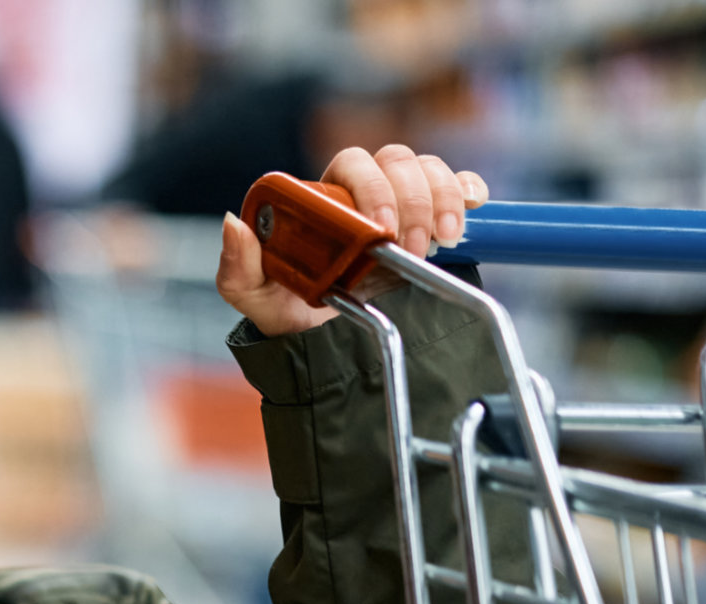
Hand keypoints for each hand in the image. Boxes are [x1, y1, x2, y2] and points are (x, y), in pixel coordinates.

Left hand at [218, 144, 488, 338]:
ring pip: (427, 169)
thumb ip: (238, 266)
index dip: (372, 186)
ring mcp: (398, 201)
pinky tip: (472, 209)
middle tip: (413, 246)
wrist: (323, 341)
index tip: (380, 227)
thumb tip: (234, 225)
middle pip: (396, 161)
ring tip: (442, 241)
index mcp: (323, 198)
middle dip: (412, 200)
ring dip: (441, 198)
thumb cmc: (288, 309)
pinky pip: (456, 183)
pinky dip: (467, 190)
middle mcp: (362, 191)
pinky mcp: (429, 217)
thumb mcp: (254, 295)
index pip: (352, 163)